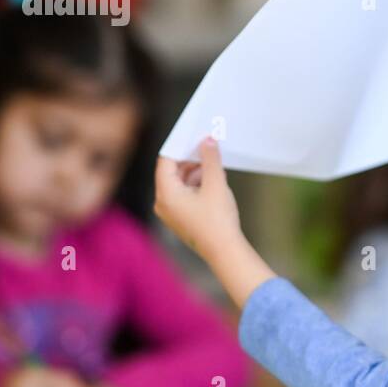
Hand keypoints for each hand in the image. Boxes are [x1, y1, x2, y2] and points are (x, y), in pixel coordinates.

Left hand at [154, 137, 243, 262]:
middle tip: (207, 147)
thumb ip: (210, 159)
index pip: (166, 160)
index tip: (194, 135)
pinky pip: (183, 195)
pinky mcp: (180, 219)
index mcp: (165, 193)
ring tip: (214, 166)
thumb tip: (208, 140)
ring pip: (179, 183)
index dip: (180, 146)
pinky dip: (195, 186)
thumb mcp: (215, 183)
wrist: (225, 251)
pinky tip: (212, 182)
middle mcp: (162, 203)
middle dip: (190, 159)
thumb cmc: (218, 219)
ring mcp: (170, 213)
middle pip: (172, 172)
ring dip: (195, 173)